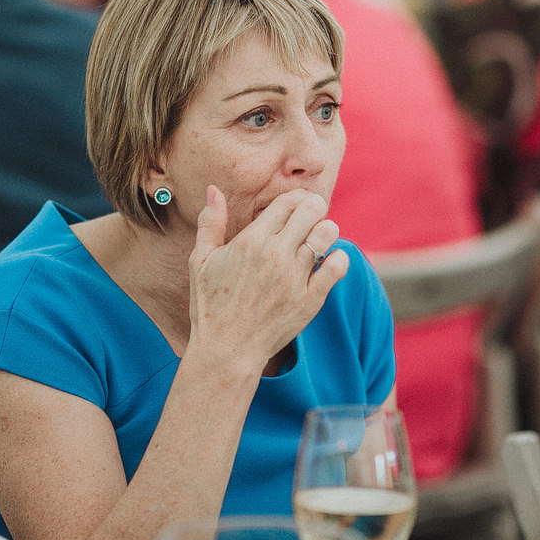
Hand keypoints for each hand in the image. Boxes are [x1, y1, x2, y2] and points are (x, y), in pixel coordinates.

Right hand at [187, 186, 347, 369]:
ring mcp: (295, 277)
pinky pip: (338, 266)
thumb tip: (213, 189)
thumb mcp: (201, 260)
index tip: (295, 206)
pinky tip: (328, 262)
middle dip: (314, 208)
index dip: (295, 199)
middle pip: (311, 210)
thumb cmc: (211, 305)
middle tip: (310, 217)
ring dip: (326, 230)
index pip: (287, 202)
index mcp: (251, 241)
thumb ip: (210, 223)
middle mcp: (276, 255)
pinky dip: (339, 258)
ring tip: (317, 239)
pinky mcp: (311, 299)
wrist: (227, 349)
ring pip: (327, 233)